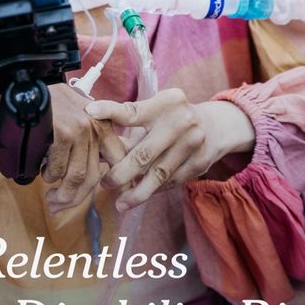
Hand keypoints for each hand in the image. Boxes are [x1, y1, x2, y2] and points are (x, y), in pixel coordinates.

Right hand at [41, 83, 126, 214]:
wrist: (30, 86)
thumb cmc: (51, 102)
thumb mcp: (78, 115)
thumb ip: (88, 139)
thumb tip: (89, 173)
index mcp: (103, 125)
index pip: (118, 159)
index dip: (117, 181)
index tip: (109, 196)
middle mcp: (95, 129)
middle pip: (94, 175)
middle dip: (78, 197)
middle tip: (61, 205)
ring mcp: (80, 132)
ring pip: (77, 176)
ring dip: (63, 193)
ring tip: (52, 197)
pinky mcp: (62, 135)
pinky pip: (58, 168)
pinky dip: (49, 176)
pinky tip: (43, 172)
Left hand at [84, 91, 255, 211]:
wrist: (215, 126)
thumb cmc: (171, 119)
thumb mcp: (154, 114)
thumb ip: (130, 129)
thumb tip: (98, 149)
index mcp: (166, 103)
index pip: (133, 111)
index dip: (111, 111)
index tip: (89, 112)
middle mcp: (182, 121)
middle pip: (144, 154)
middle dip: (120, 173)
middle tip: (104, 183)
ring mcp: (193, 143)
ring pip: (158, 174)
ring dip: (136, 191)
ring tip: (120, 202)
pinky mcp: (200, 163)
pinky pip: (171, 182)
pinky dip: (154, 190)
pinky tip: (140, 195)